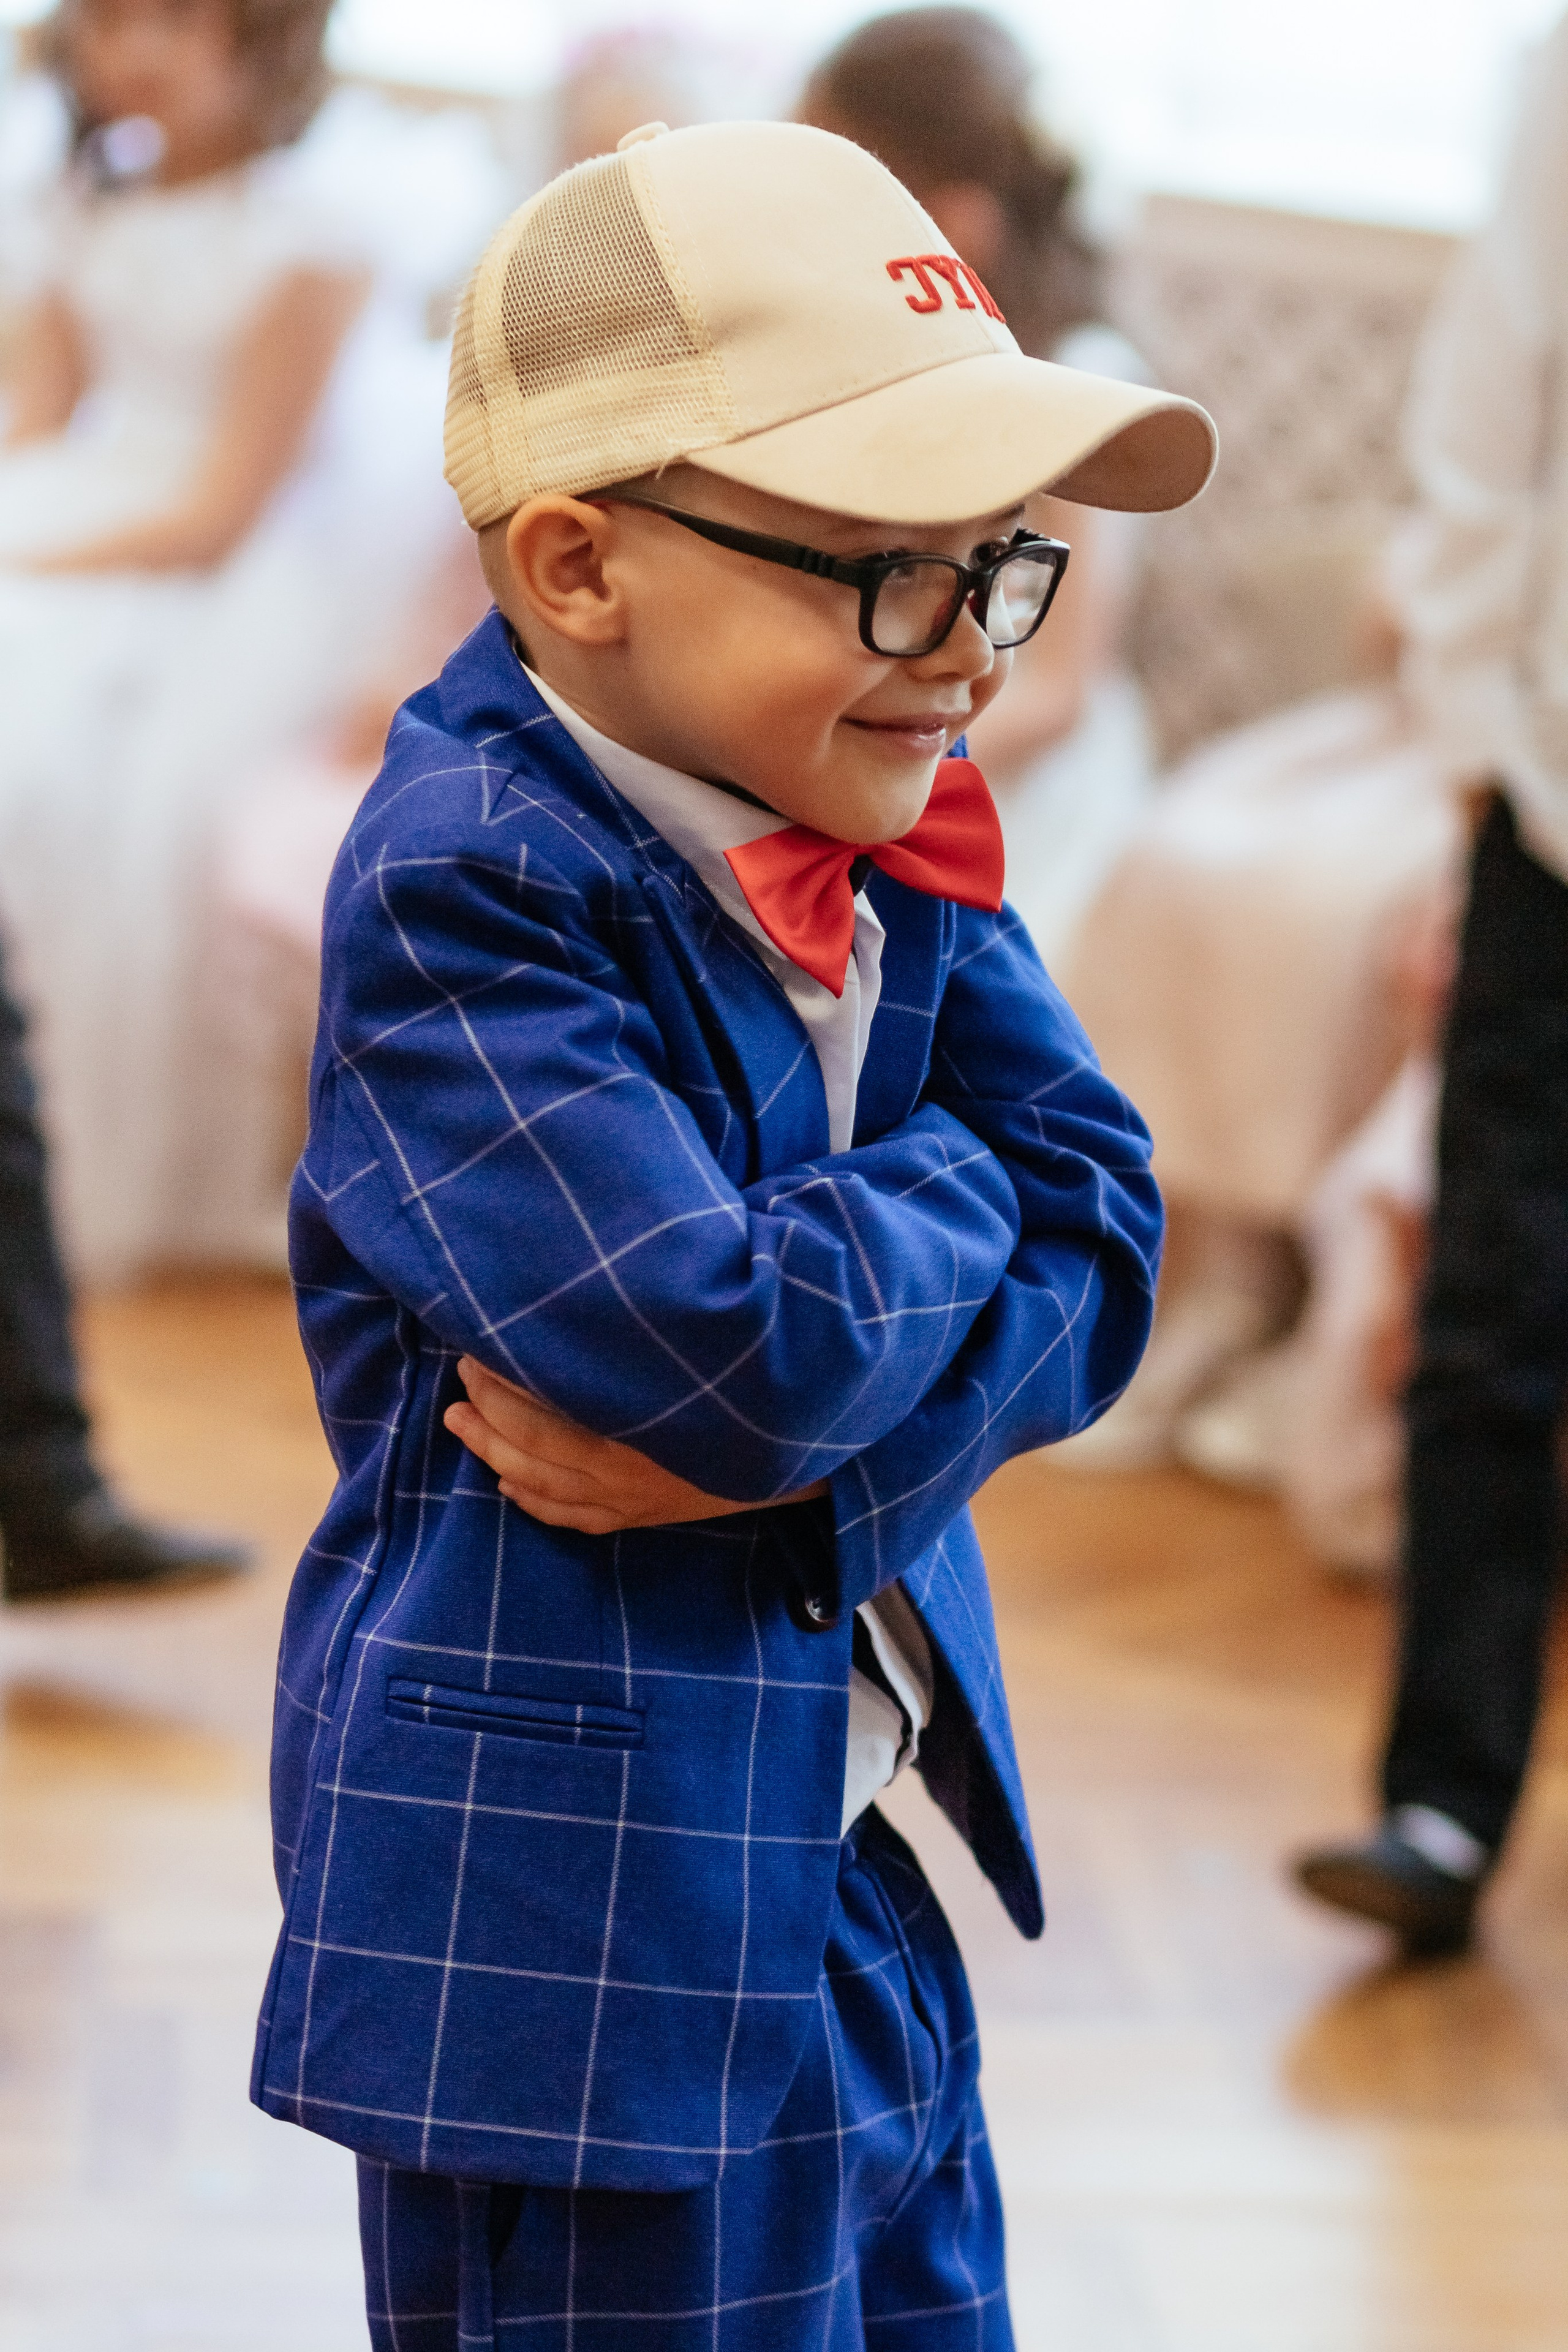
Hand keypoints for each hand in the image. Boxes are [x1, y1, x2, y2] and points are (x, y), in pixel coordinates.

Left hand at [444, 1357, 825, 1534]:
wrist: (809, 1438)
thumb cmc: (748, 1374)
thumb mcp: (694, 1341)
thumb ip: (636, 1324)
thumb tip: (583, 1283)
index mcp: (634, 1425)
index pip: (540, 1405)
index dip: (501, 1377)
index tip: (477, 1344)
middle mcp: (625, 1472)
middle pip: (530, 1445)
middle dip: (486, 1410)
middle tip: (461, 1375)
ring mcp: (632, 1500)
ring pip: (540, 1484)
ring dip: (492, 1452)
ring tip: (459, 1422)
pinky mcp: (643, 1517)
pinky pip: (572, 1518)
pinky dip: (533, 1501)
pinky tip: (506, 1483)